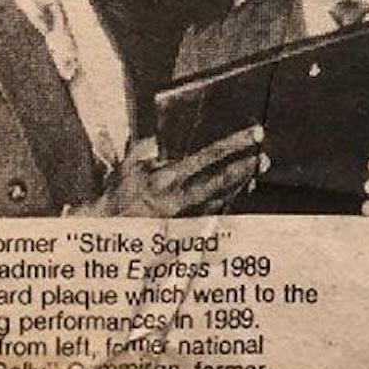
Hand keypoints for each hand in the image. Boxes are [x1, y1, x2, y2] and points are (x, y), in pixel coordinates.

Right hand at [70, 126, 265, 216]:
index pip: (208, 156)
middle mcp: (180, 199)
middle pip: (223, 181)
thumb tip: (159, 139)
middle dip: (245, 168)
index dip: (234, 144)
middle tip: (263, 158)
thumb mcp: (126, 168)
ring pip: (222, 199)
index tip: (253, 134)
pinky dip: (225, 201)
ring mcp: (185, 217)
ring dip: (239, 184)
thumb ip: (144, 149)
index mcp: (167, 179)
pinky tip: (235, 192)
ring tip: (254, 170)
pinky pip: (212, 213)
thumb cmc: (115, 198)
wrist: (106, 234)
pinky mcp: (185, 230)